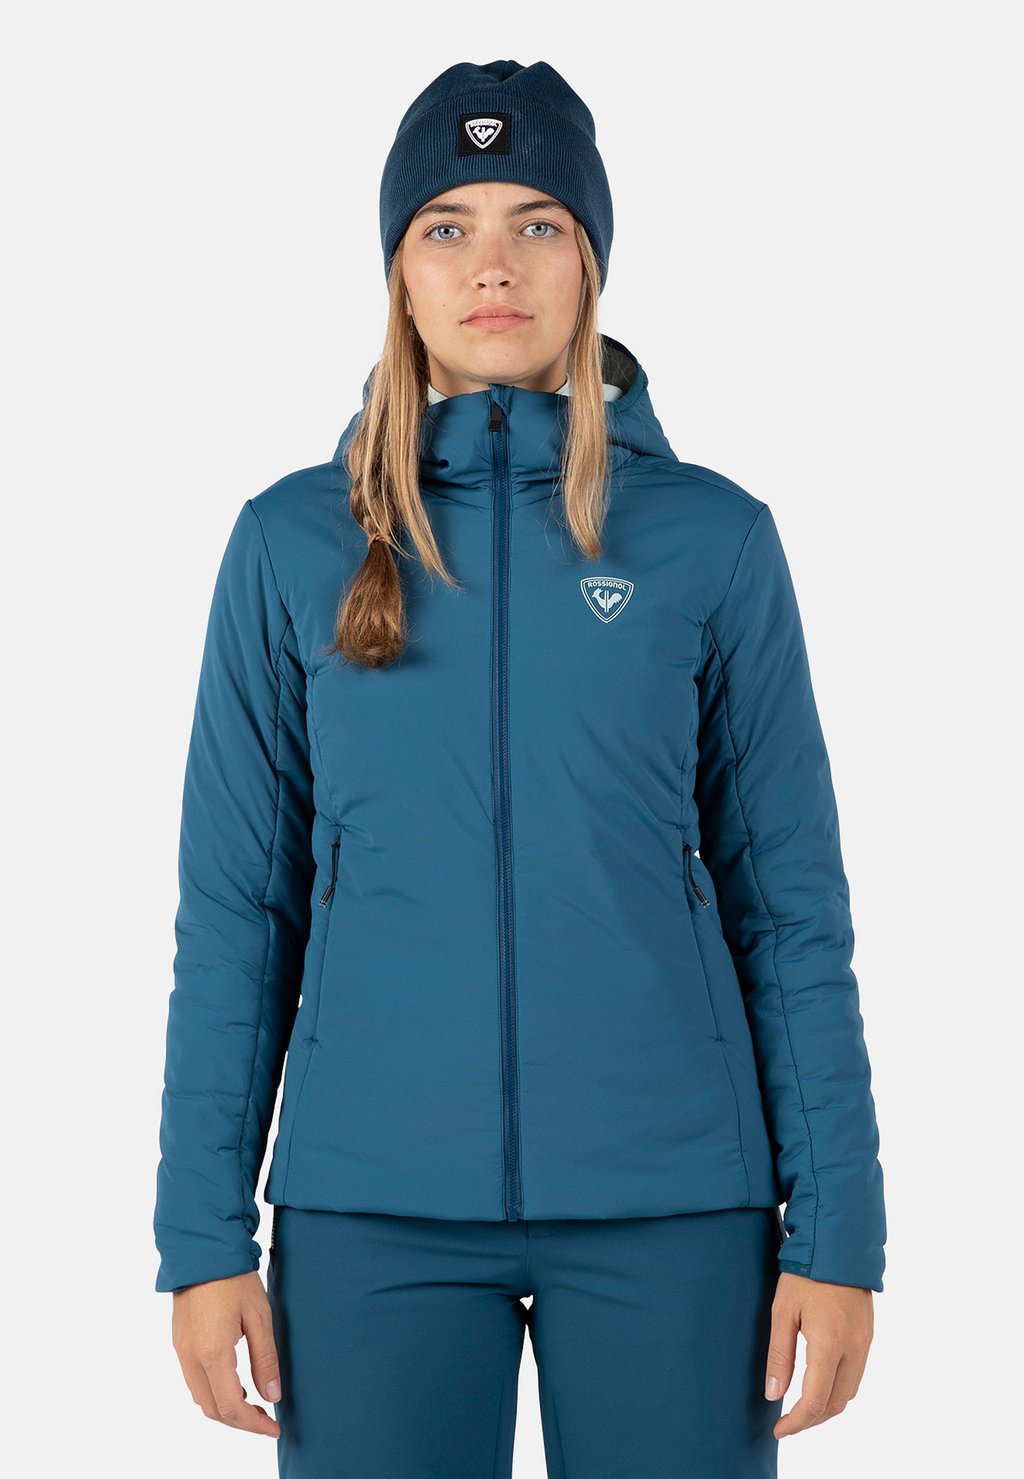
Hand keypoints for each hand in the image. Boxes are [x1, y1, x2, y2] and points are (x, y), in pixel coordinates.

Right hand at [171, 1270, 281, 1437]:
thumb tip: (272, 1396)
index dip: (254, 1424)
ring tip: (253, 1403)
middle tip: (266, 1419)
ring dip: (225, 1408)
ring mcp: (181, 1351)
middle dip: (240, 1422)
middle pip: (213, 1409)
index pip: (231, 1407)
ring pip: (200, 1398)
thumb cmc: (234, 1278)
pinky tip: (233, 1382)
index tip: (274, 1427)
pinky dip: (213, 1392)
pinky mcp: (179, 1342)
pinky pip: (193, 1381)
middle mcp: (191, 1358)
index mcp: (213, 1353)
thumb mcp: (259, 1315)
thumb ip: (265, 1359)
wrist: (202, 1249)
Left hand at [765, 1272, 873, 1436]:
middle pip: (836, 1404)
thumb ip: (779, 1355)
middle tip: (787, 1423)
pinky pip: (856, 1376)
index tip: (779, 1430)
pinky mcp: (868, 1336)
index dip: (797, 1422)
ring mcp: (865, 1344)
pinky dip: (838, 1389)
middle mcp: (853, 1349)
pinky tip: (820, 1384)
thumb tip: (774, 1394)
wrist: (838, 1245)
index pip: (815, 1401)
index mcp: (829, 1345)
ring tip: (801, 1407)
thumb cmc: (805, 1274)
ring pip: (849, 1393)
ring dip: (827, 1407)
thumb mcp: (782, 1311)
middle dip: (811, 1420)